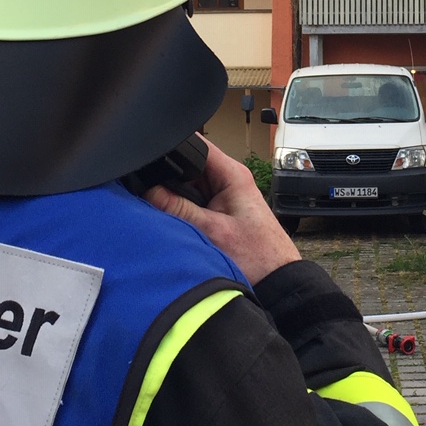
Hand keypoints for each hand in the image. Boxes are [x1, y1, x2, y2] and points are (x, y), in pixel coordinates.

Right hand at [145, 138, 300, 283]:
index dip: (172, 150)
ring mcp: (225, 195)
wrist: (276, 280)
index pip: (197, 145)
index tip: (150, 165)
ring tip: (176, 219)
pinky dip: (186, 213)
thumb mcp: (211, 231)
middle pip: (187, 167)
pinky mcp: (221, 211)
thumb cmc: (257, 256)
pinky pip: (195, 203)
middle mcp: (228, 179)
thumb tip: (149, 192)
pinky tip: (184, 226)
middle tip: (160, 203)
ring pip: (188, 187)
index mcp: (232, 174)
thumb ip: (178, 209)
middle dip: (170, 182)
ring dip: (177, 200)